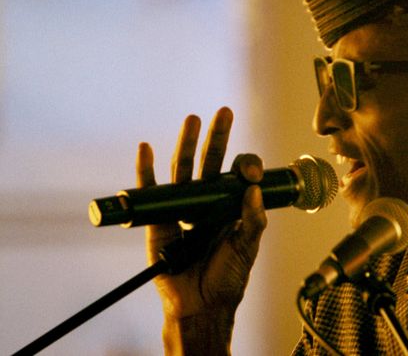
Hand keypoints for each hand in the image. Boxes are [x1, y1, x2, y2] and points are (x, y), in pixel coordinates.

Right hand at [137, 107, 266, 352]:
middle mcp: (208, 200)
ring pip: (185, 169)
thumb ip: (253, 220)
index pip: (238, 175)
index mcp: (232, 204)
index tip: (249, 172)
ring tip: (193, 119)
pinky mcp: (159, 217)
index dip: (245, 167)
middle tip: (225, 112)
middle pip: (212, 162)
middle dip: (218, 137)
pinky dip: (146, 170)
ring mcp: (183, 206)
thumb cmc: (227, 277)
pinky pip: (152, 190)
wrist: (200, 303)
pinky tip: (147, 149)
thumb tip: (253, 188)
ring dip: (187, 143)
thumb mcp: (246, 247)